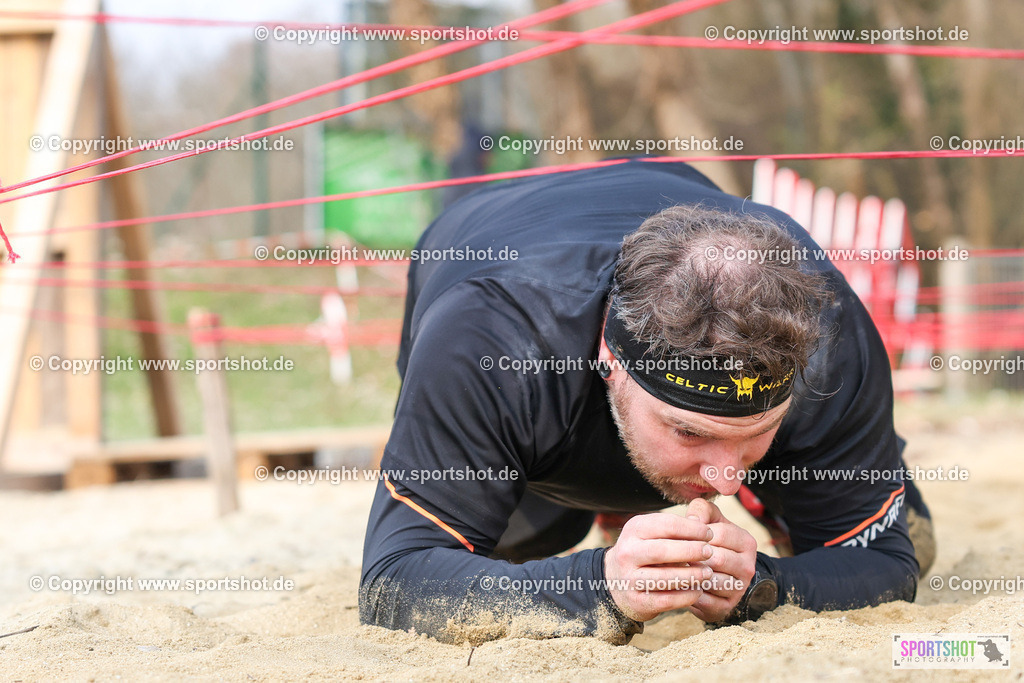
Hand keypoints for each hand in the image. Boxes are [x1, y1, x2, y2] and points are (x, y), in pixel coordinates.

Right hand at [603, 512, 714, 622]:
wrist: (615, 581)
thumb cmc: (643, 552)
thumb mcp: (650, 533)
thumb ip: (673, 529)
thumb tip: (703, 528)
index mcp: (633, 530)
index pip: (667, 525)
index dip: (692, 529)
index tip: (709, 534)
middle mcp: (627, 553)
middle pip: (663, 550)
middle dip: (691, 551)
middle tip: (709, 552)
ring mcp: (629, 578)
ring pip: (665, 577)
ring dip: (691, 575)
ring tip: (707, 573)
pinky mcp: (637, 601)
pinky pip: (666, 600)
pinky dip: (686, 596)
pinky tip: (698, 590)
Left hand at [683, 498, 757, 622]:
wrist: (715, 575)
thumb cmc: (709, 541)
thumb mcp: (709, 520)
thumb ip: (702, 510)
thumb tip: (693, 520)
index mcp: (746, 542)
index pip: (720, 534)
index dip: (696, 534)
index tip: (680, 535)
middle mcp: (748, 567)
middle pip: (717, 558)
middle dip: (692, 555)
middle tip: (672, 553)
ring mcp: (739, 589)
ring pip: (711, 580)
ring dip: (690, 574)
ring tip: (673, 568)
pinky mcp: (726, 607)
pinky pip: (704, 600)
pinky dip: (688, 592)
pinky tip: (678, 584)